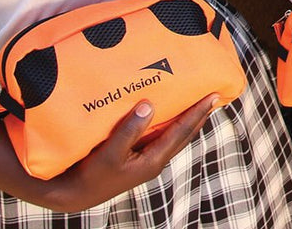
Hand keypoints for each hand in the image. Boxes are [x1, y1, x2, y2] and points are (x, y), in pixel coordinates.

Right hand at [37, 94, 216, 212]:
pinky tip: (170, 115)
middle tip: (214, 96)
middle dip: (200, 116)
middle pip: (185, 134)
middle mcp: (156, 160)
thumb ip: (130, 129)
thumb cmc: (93, 174)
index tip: (214, 96)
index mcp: (154, 159)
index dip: (198, 112)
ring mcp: (148, 161)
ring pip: (176, 137)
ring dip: (188, 120)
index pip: (182, 131)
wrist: (76, 194)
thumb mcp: (110, 152)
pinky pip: (163, 138)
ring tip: (199, 104)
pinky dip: (172, 125)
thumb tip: (149, 106)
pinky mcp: (139, 159)